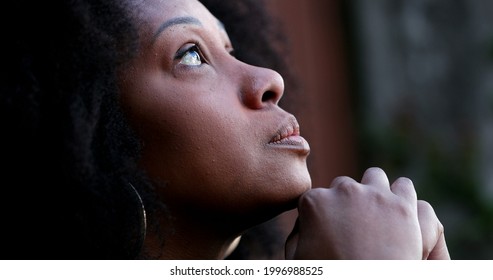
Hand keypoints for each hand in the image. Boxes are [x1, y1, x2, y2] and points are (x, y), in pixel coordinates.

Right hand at [285, 167, 447, 258]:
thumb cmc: (330, 278)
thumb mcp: (298, 259)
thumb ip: (296, 233)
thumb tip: (303, 221)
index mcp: (315, 202)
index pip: (315, 197)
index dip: (321, 214)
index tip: (327, 230)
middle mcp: (344, 191)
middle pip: (344, 185)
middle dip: (347, 201)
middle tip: (353, 226)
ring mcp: (376, 196)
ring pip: (375, 177)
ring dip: (375, 190)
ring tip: (379, 211)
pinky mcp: (403, 206)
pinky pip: (404, 187)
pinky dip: (403, 198)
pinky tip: (401, 213)